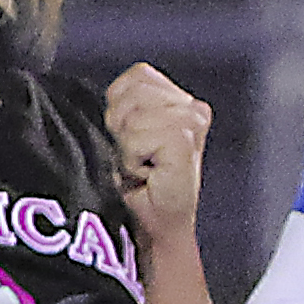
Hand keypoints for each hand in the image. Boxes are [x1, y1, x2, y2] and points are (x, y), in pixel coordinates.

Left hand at [105, 62, 213, 248]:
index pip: (139, 76)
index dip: (122, 107)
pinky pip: (135, 138)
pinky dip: (132, 161)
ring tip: (144, 167)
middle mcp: (194, 108)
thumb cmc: (143, 186)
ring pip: (131, 117)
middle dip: (122, 128)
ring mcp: (192, 123)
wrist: (159, 227)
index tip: (134, 141)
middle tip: (139, 158)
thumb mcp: (129, 131)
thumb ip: (126, 103)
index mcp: (183, 100)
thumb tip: (110, 99)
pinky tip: (148, 175)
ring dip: (127, 148)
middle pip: (132, 93)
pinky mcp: (184, 140)